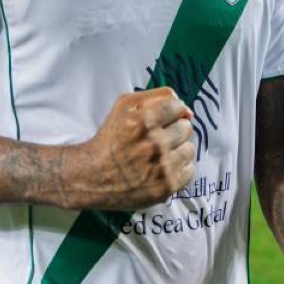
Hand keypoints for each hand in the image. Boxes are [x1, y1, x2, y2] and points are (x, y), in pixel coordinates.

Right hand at [72, 87, 194, 209]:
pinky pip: (189, 170)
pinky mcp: (166, 187)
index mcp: (144, 122)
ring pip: (190, 149)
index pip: (179, 108)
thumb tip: (188, 110)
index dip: (171, 112)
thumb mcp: (125, 105)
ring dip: (177, 149)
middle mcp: (155, 144)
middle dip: (173, 130)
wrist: (93, 175)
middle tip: (156, 138)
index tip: (162, 120)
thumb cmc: (110, 138)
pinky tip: (162, 168)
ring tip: (159, 154)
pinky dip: (179, 168)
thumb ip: (158, 96)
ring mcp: (162, 167)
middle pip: (186, 128)